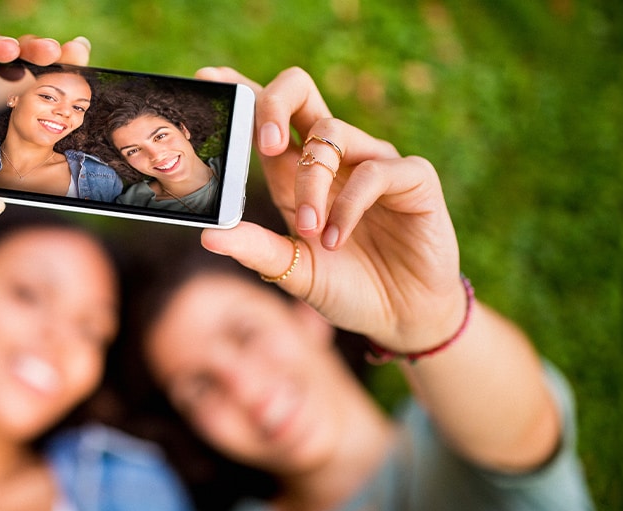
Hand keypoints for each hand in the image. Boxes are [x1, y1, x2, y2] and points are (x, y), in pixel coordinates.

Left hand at [193, 66, 465, 352]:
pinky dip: (348, 206)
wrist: (402, 319)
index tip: (210, 78)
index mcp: (298, 172)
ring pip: (331, 136)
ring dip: (311, 184)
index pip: (268, 117)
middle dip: (275, 105)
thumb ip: (256, 249)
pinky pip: (374, 171)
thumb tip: (209, 234)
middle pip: (302, 94)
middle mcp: (335, 158)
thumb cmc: (348, 288)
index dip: (243, 92)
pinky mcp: (413, 178)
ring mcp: (374, 161)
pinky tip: (336, 239)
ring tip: (308, 232)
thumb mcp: (294, 271)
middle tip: (266, 143)